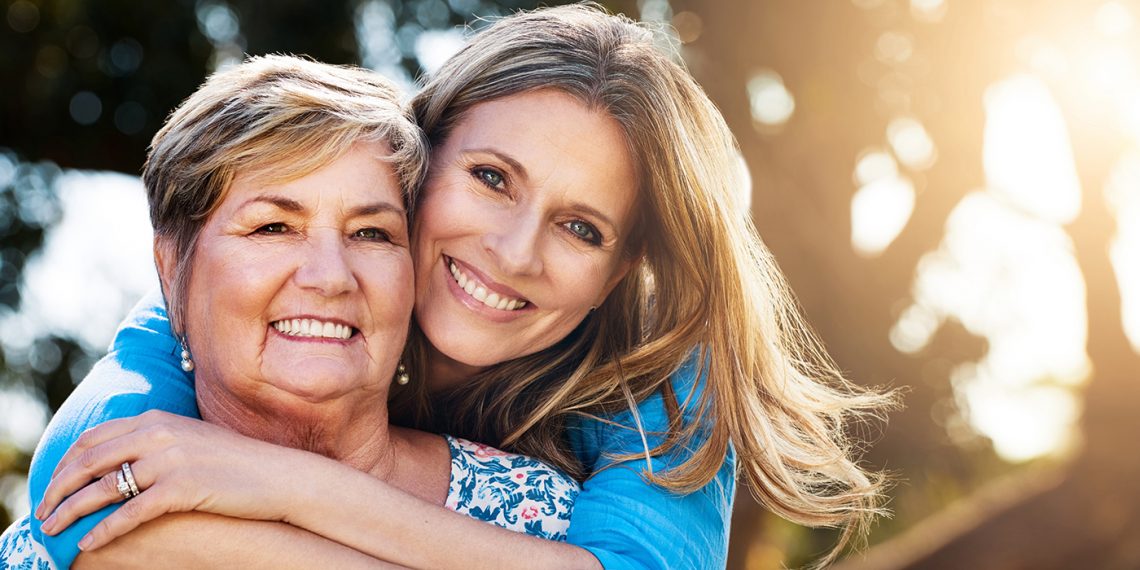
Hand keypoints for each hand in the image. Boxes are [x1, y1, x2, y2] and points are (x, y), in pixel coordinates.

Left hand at [36, 409, 304, 549]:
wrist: (277, 475)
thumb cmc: (236, 463)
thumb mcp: (191, 440)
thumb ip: (156, 440)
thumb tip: (123, 458)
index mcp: (157, 419)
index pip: (94, 437)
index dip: (65, 462)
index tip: (52, 483)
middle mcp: (158, 434)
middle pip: (89, 461)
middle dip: (58, 487)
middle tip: (41, 510)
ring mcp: (170, 460)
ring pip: (103, 488)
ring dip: (71, 511)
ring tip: (52, 530)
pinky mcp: (181, 488)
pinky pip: (130, 512)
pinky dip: (104, 529)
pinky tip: (88, 542)